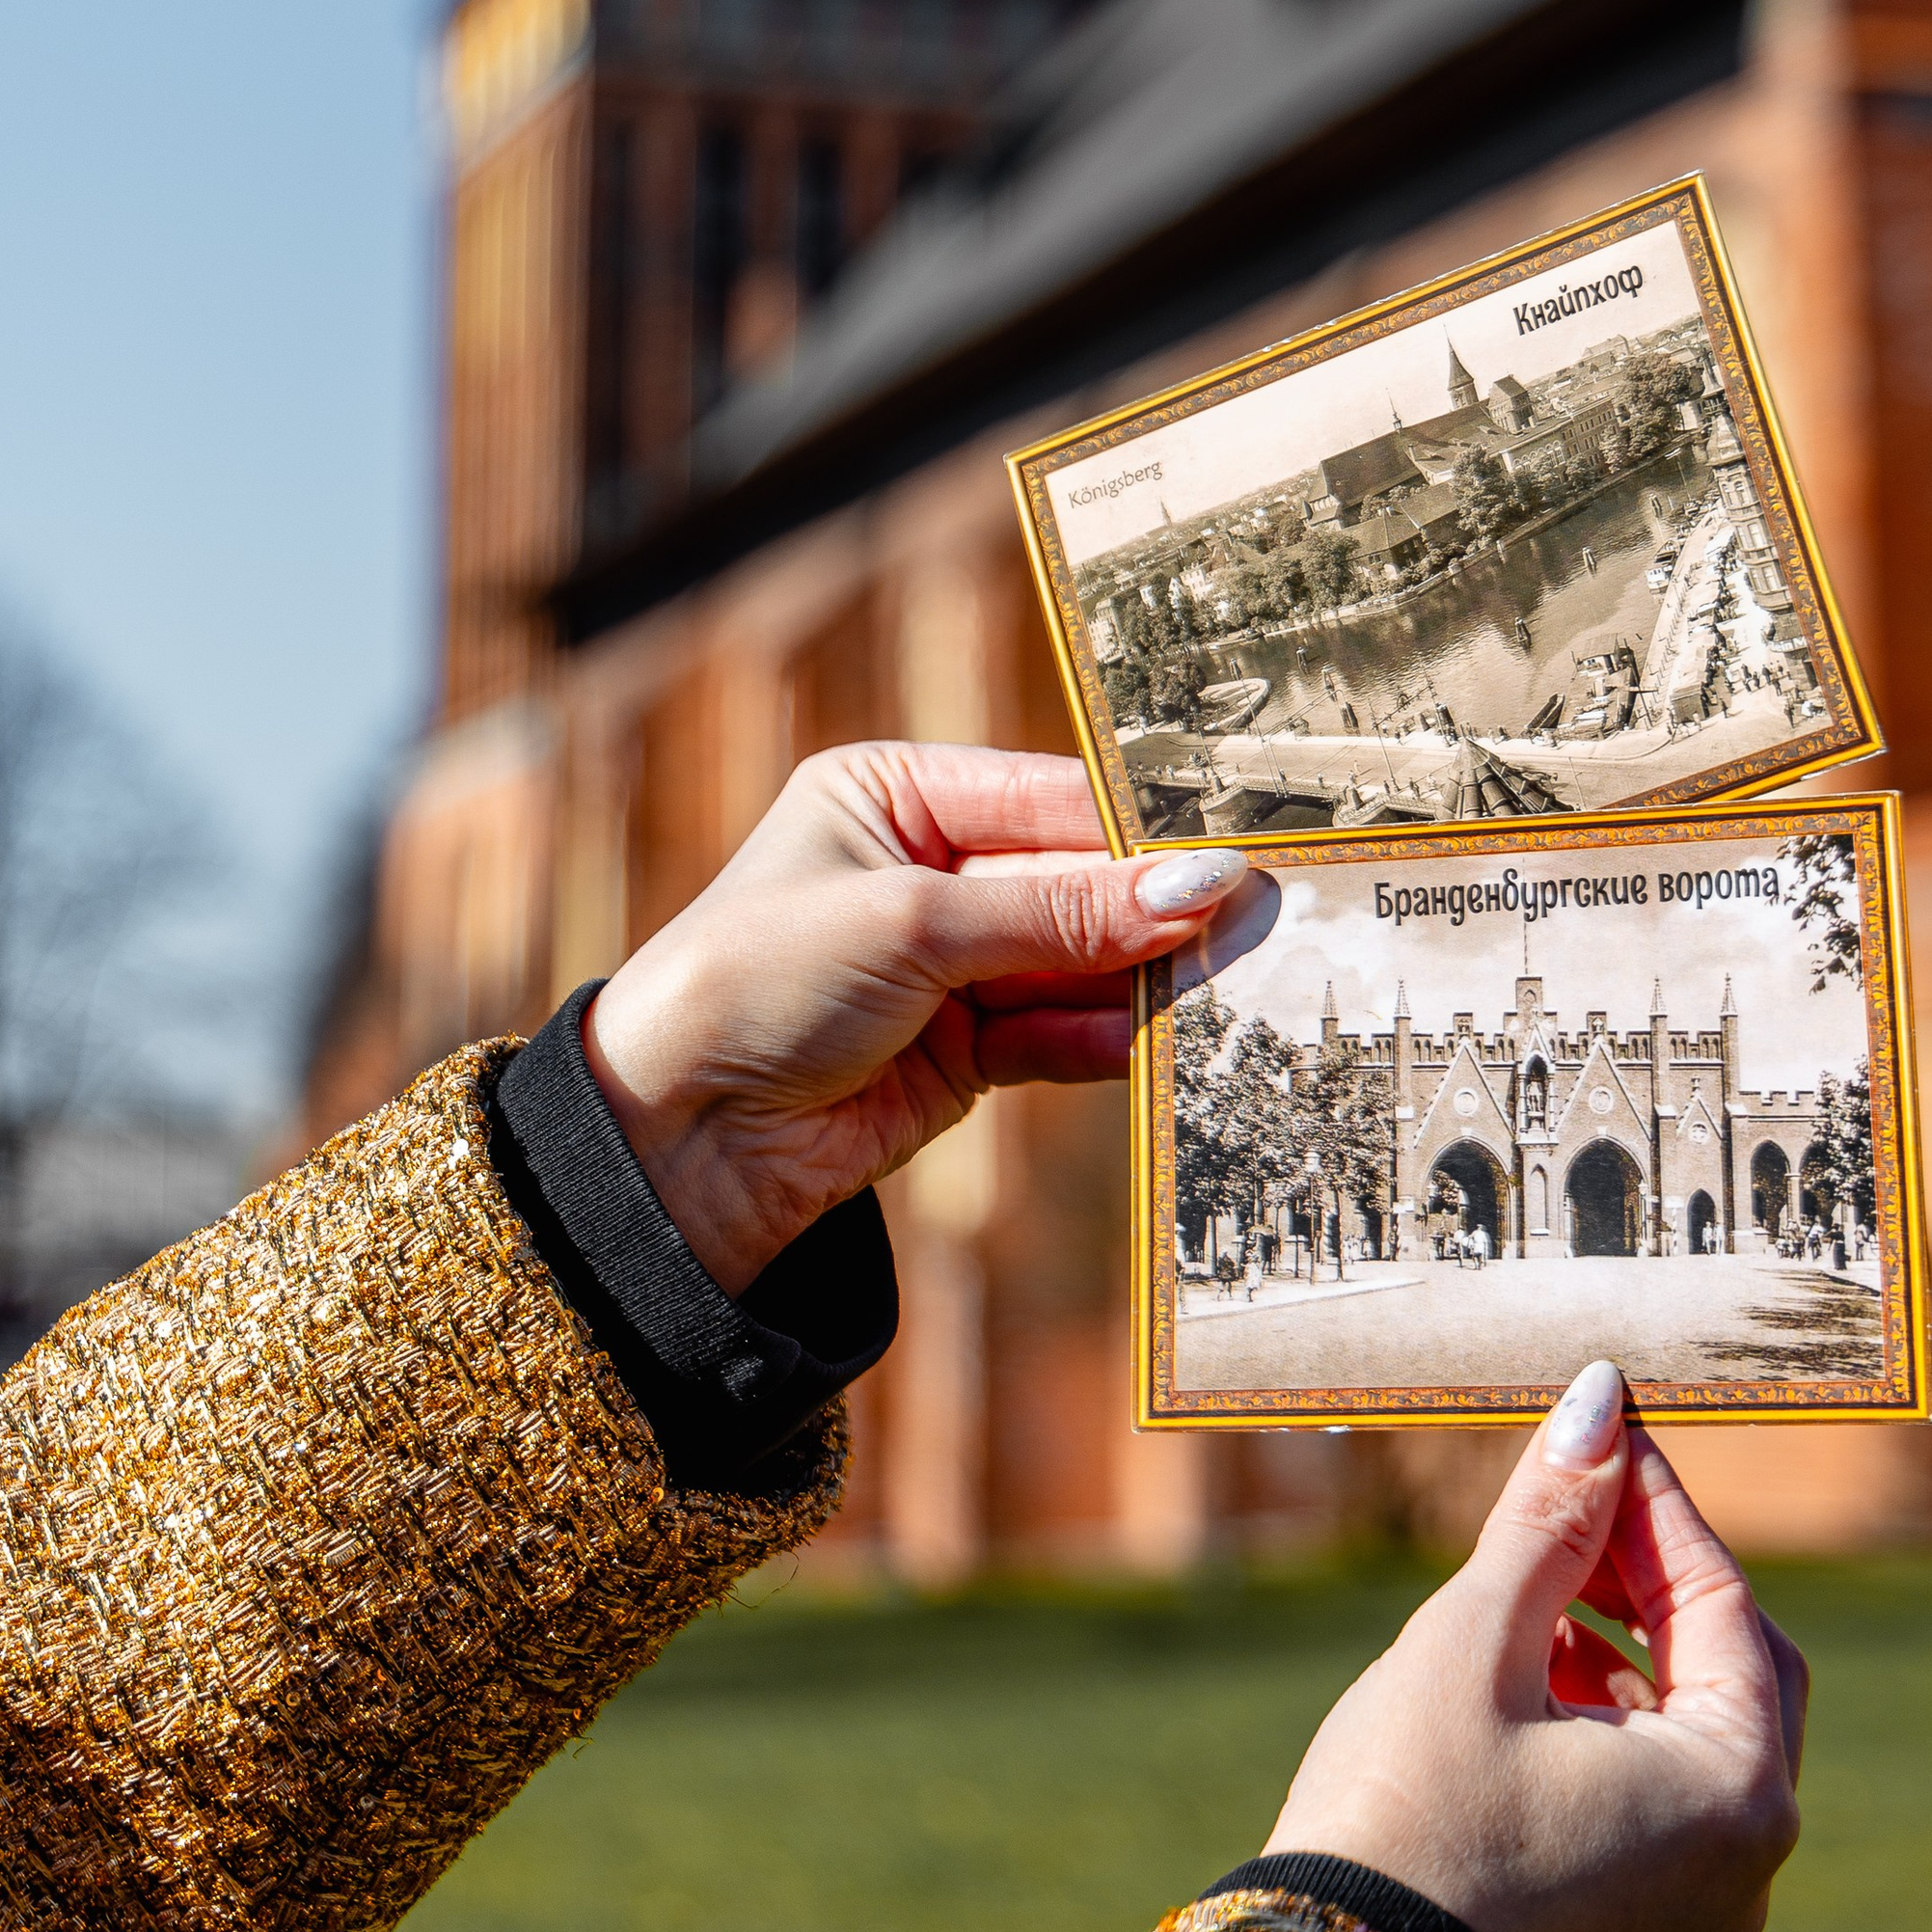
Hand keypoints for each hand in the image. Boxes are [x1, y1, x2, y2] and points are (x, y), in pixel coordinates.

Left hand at [581, 744, 1247, 1295]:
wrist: (678, 1138)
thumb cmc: (760, 982)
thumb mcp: (912, 924)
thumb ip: (1061, 912)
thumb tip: (1200, 885)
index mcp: (895, 793)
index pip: (1049, 797)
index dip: (1141, 829)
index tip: (1236, 850)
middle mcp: (928, 869)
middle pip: (1075, 881)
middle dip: (1151, 910)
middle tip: (1253, 925)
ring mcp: (950, 964)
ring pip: (1080, 961)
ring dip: (1142, 980)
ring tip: (1223, 988)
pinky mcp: (966, 1050)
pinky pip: (1060, 1033)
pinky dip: (1107, 1040)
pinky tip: (1157, 1044)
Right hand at [1265, 1363, 1807, 1931]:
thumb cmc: (1409, 1815)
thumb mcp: (1477, 1641)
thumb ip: (1550, 1520)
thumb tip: (1598, 1404)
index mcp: (1733, 1792)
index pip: (1722, 1601)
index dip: (1655, 1503)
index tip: (1603, 1429)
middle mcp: (1744, 1866)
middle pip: (1733, 1674)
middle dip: (1656, 1580)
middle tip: (1579, 1500)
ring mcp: (1696, 1920)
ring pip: (1691, 1744)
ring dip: (1627, 1655)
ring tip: (1533, 1592)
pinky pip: (1656, 1811)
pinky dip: (1609, 1734)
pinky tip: (1527, 1686)